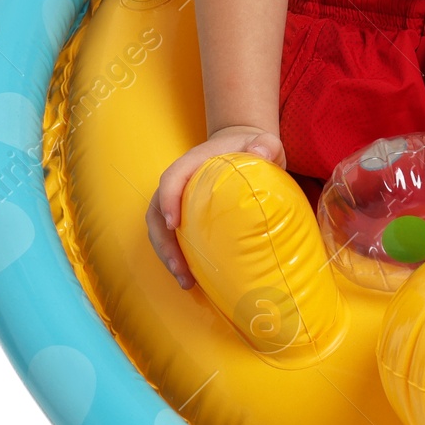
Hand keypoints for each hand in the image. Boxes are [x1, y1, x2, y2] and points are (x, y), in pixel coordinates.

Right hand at [145, 126, 285, 287]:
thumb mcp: (265, 142)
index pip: (172, 178)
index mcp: (194, 162)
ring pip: (160, 229)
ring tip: (185, 281)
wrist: (245, 148)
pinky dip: (177, 257)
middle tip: (179, 268)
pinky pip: (172, 237)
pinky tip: (192, 278)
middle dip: (163, 241)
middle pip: (158, 211)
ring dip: (167, 255)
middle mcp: (181, 182)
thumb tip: (261, 153)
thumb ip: (265, 144)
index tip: (175, 224)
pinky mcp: (186, 216)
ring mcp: (180, 200)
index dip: (168, 199)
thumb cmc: (253, 147)